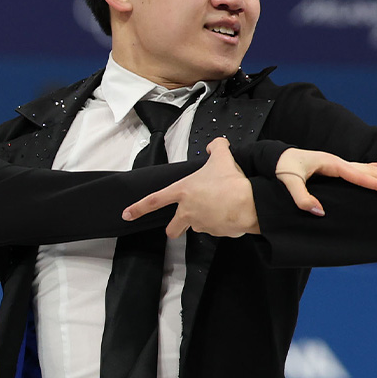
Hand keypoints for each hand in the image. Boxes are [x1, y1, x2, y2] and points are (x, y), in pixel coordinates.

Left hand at [122, 138, 260, 238]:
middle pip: (173, 227)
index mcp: (182, 192)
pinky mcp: (216, 233)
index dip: (138, 208)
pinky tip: (230, 215)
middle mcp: (187, 212)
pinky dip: (221, 224)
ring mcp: (201, 224)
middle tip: (181, 224)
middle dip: (174, 228)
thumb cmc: (231, 182)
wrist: (249, 204)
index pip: (153, 201)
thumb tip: (216, 144)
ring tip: (218, 210)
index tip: (126, 215)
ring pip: (197, 227)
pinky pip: (215, 230)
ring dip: (203, 221)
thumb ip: (216, 147)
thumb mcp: (222, 157)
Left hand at [271, 147, 376, 215]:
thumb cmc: (281, 168)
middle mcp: (337, 162)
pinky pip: (359, 167)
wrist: (275, 156)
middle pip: (368, 172)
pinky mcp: (334, 166)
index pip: (358, 175)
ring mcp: (337, 163)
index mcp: (331, 164)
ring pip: (367, 169)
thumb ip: (302, 196)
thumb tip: (319, 212)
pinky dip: (373, 168)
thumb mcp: (289, 182)